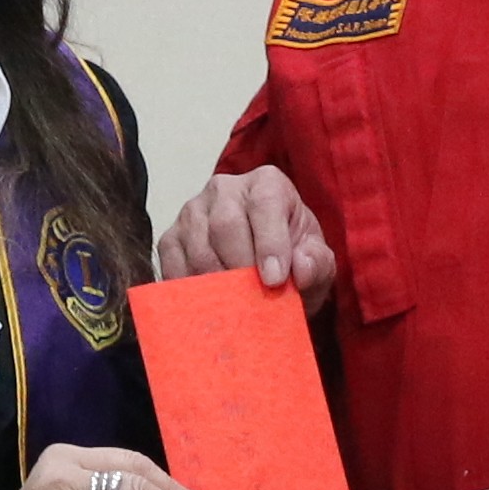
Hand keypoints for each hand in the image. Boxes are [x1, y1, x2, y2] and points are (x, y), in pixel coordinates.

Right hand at [157, 166, 333, 299]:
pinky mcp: (171, 236)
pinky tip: (208, 302)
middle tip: (254, 299)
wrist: (268, 267)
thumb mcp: (317, 261)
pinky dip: (190, 287)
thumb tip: (299, 267)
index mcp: (266, 183)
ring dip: (217, 283)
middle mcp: (225, 188)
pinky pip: (173, 262)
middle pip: (225, 224)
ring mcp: (192, 211)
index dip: (269, 243)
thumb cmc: (293, 257)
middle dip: (241, 267)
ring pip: (198, 247)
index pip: (264, 205)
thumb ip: (316, 263)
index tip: (275, 279)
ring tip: (235, 306)